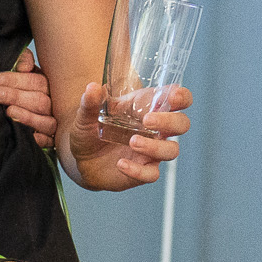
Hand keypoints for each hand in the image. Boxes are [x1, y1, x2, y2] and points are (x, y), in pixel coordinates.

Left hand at [0, 46, 57, 148]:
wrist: (24, 116)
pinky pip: (47, 142)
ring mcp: (53, 123)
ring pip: (47, 122)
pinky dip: (38, 140)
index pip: (37, 81)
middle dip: (16, 97)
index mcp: (47, 85)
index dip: (17, 80)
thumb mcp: (23, 71)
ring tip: (9, 112)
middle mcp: (53, 104)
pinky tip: (26, 136)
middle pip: (40, 101)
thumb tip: (23, 67)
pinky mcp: (50, 140)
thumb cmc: (21, 88)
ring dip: (27, 117)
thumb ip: (23, 60)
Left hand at [65, 80, 192, 188]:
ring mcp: (151, 152)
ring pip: (171, 150)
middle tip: (148, 121)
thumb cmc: (90, 131)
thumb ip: (90, 102)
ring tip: (132, 142)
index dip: (182, 97)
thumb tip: (92, 87)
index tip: (174, 97)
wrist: (80, 159)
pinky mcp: (143, 170)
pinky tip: (121, 164)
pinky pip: (151, 174)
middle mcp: (155, 130)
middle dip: (170, 121)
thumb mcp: (86, 115)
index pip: (177, 100)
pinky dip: (138, 170)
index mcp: (147, 109)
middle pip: (181, 124)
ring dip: (155, 146)